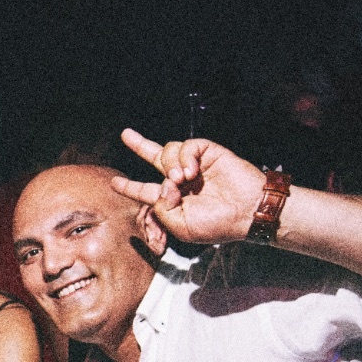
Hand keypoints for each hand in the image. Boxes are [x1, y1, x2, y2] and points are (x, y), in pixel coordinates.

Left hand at [115, 129, 269, 246]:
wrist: (247, 212)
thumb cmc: (217, 224)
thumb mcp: (181, 226)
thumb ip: (161, 209)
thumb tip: (161, 186)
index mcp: (173, 199)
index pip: (146, 190)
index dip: (129, 187)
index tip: (114, 183)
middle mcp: (181, 179)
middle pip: (154, 157)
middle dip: (139, 145)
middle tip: (125, 135)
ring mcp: (194, 165)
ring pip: (167, 152)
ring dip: (170, 165)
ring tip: (182, 180)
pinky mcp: (208, 153)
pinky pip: (187, 145)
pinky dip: (185, 157)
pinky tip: (192, 171)